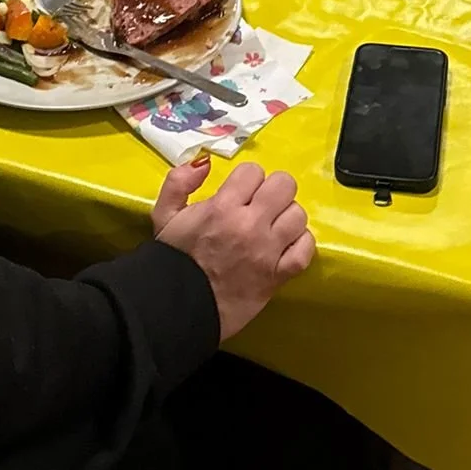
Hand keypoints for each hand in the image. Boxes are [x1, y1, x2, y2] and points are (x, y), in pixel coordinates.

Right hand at [151, 157, 314, 340]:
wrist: (179, 309)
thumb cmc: (174, 260)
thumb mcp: (164, 215)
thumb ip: (178, 181)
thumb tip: (205, 161)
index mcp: (223, 207)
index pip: (253, 171)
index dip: (246, 180)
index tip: (239, 194)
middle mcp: (250, 224)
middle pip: (284, 185)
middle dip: (272, 191)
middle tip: (260, 206)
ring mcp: (268, 251)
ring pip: (298, 215)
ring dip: (286, 217)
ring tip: (272, 227)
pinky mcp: (279, 276)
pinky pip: (305, 249)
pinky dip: (300, 244)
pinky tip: (286, 245)